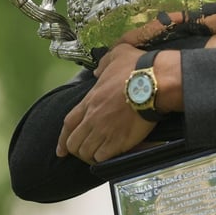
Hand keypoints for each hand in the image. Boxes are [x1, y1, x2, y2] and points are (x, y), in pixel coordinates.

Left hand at [56, 44, 155, 164]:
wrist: (155, 82)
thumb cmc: (137, 67)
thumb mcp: (117, 55)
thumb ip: (104, 64)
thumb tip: (97, 71)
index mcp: (90, 99)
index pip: (68, 123)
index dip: (62, 138)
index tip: (61, 150)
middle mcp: (93, 118)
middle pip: (74, 142)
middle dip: (77, 149)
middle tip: (86, 151)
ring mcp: (104, 131)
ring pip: (86, 153)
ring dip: (91, 156)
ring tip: (99, 155)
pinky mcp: (118, 141)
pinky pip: (102, 158)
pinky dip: (104, 160)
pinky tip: (110, 157)